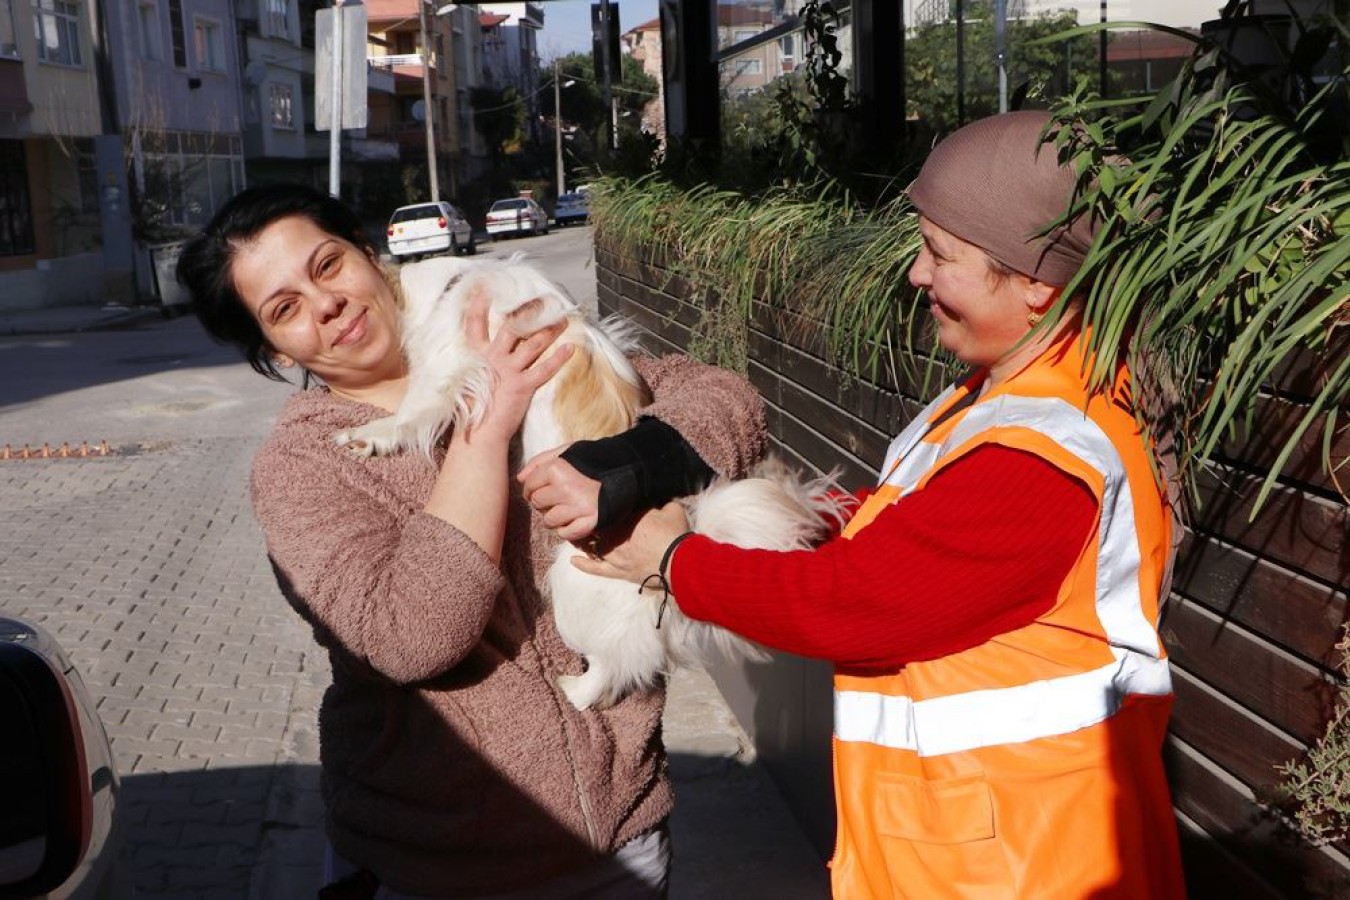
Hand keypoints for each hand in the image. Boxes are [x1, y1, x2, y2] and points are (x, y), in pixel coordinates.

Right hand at [461, 290, 570, 443]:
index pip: (475, 325)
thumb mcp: (466, 379)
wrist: (479, 432)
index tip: (485, 289)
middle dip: (529, 311)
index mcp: (476, 356)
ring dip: (550, 331)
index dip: (479, 306)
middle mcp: (492, 358)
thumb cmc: (472, 408)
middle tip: (544, 300)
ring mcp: (508, 371)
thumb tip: (482, 353)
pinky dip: (559, 358)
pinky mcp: (522, 386)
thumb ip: (476, 363)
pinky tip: (571, 349)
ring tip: (564, 320)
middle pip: (513, 327)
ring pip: (532, 344)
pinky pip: (544, 369)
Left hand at [519, 446, 601, 540]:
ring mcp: (578, 507)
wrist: (627, 471)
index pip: (529, 485)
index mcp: (558, 468)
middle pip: (537, 503)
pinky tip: (573, 519)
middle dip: (542, 502)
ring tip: (565, 509)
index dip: (530, 489)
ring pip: (549, 520)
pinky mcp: (590, 522)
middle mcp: (565, 488)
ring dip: (553, 517)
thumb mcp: (568, 451)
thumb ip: (541, 461)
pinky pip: (565, 534)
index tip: (539, 490)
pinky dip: (566, 529)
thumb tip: (520, 478)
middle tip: (554, 498)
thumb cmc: (594, 461)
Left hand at [571, 502, 689, 584]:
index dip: (601, 505)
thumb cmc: (675, 534)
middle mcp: (614, 533)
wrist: (678, 562)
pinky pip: (595, 568)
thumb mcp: (672, 509)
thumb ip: (661, 501)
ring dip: (582, 539)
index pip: (608, 507)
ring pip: (590, 545)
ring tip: (576, 534)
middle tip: (581, 514)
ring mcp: (612, 554)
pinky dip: (583, 565)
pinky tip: (573, 560)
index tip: (595, 500)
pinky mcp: (616, 571)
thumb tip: (657, 496)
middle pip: (593, 525)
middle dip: (587, 520)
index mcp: (626, 516)